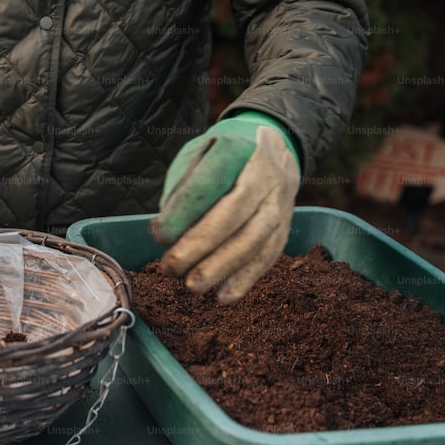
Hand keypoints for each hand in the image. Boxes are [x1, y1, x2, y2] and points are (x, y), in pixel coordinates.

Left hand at [151, 114, 299, 303]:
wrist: (274, 148)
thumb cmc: (221, 156)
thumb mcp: (196, 155)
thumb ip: (180, 187)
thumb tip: (166, 231)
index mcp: (237, 149)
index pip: (210, 182)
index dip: (184, 210)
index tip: (159, 235)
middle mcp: (265, 175)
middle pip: (235, 213)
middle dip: (199, 245)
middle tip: (170, 268)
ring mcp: (280, 203)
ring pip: (254, 240)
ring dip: (221, 268)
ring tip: (192, 286)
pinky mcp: (285, 227)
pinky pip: (268, 256)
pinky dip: (245, 279)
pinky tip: (222, 297)